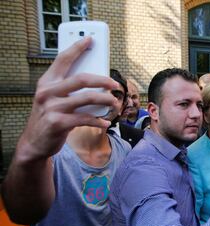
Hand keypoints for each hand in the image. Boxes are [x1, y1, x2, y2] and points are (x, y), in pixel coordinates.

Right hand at [17, 37, 118, 161]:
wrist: (34, 142)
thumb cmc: (49, 116)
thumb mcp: (53, 98)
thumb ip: (68, 88)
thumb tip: (97, 80)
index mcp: (47, 82)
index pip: (63, 59)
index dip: (77, 48)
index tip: (91, 39)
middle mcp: (47, 92)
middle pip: (81, 78)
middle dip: (103, 80)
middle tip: (115, 85)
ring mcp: (52, 107)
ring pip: (87, 98)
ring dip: (106, 100)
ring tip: (114, 103)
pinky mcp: (58, 123)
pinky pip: (85, 118)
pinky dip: (99, 120)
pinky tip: (106, 122)